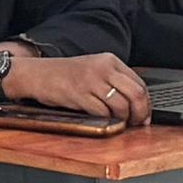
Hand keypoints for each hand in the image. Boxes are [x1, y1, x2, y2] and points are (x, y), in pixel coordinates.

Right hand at [6, 53, 152, 126]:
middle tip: (137, 122)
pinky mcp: (80, 94)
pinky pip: (103, 112)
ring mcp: (91, 81)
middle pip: (136, 94)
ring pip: (122, 105)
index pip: (139, 83)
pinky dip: (107, 119)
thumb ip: (113, 80)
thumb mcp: (93, 69)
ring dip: (124, 118)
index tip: (144, 114)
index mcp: (109, 60)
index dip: (145, 103)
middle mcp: (103, 68)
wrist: (37, 74)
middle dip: (140, 113)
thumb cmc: (64, 75)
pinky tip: (105, 120)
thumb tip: (135, 103)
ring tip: (121, 122)